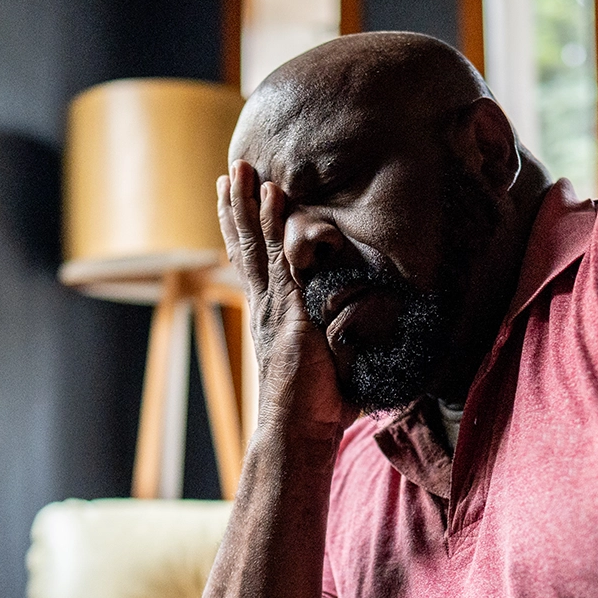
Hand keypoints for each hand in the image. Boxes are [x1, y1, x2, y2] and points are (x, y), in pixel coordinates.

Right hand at [217, 161, 351, 439]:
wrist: (297, 430)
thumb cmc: (315, 410)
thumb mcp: (327, 367)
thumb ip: (338, 346)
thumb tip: (366, 342)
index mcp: (270, 318)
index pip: (252, 267)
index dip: (242, 235)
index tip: (234, 208)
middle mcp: (264, 306)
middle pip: (246, 246)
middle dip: (237, 208)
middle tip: (231, 171)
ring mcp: (272, 305)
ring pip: (256, 243)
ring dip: (249, 203)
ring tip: (243, 167)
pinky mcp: (287, 308)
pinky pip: (280, 256)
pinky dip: (274, 222)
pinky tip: (274, 194)